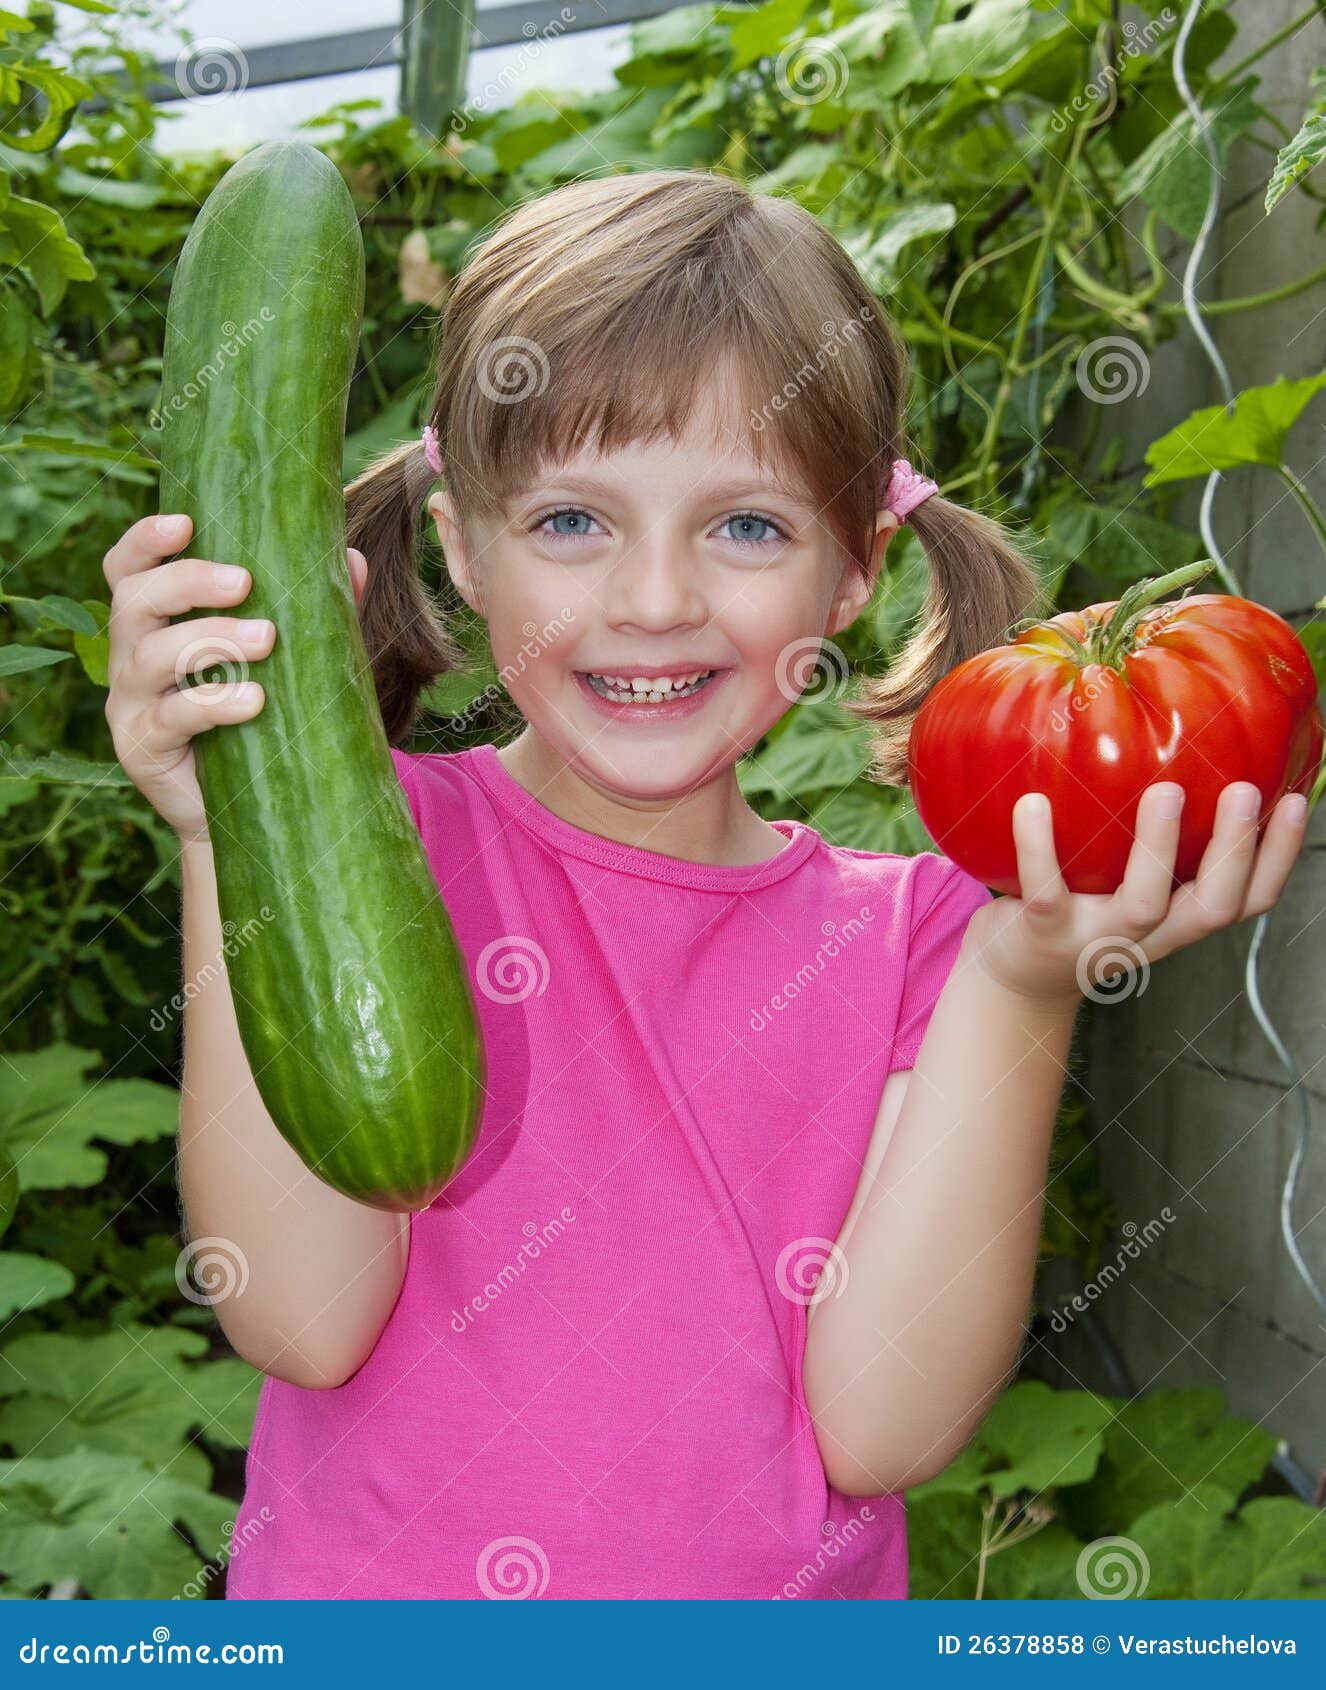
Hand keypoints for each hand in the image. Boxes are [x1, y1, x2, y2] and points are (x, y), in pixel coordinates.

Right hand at [103, 513, 368, 847]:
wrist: (249, 808)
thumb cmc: (265, 720)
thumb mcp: (292, 660)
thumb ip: (315, 611)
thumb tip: (354, 559)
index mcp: (155, 624)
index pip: (128, 570)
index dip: (145, 541)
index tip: (186, 523)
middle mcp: (131, 657)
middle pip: (134, 601)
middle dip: (188, 582)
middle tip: (245, 583)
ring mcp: (130, 705)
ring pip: (150, 655)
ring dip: (210, 638)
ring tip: (267, 639)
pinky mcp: (143, 750)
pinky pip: (171, 718)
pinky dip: (212, 704)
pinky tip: (253, 699)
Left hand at [962, 781, 1310, 1005]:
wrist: (1014, 979)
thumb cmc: (1079, 910)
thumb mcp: (1128, 886)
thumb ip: (1159, 845)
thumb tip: (1188, 760)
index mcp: (1177, 921)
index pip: (1247, 900)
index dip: (1278, 858)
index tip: (1296, 801)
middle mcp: (1148, 936)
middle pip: (1210, 908)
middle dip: (1234, 851)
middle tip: (1244, 790)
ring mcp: (1096, 937)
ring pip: (1143, 904)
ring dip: (1159, 846)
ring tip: (1168, 791)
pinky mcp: (1042, 933)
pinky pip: (1045, 892)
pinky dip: (1037, 847)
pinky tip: (1032, 802)